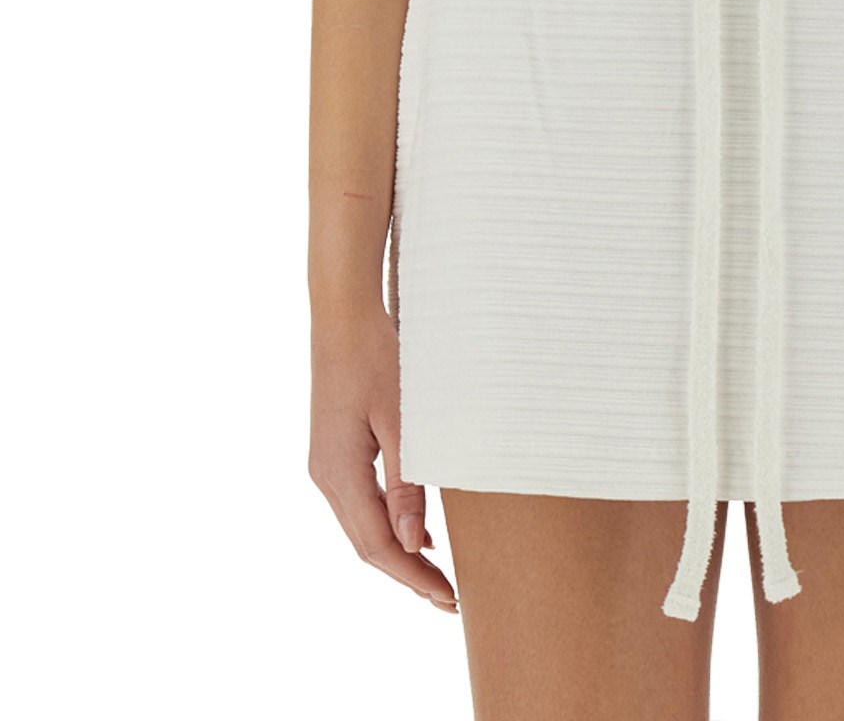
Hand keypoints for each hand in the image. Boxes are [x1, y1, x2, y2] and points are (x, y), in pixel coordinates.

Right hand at [308, 302, 457, 611]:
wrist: (344, 313)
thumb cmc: (377, 356)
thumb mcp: (402, 419)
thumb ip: (406, 482)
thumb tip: (414, 544)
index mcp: (339, 473)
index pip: (377, 545)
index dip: (412, 577)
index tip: (447, 598)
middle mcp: (326, 476)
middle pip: (366, 543)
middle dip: (407, 574)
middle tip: (449, 598)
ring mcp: (327, 464)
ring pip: (362, 525)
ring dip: (397, 551)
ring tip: (437, 574)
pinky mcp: (335, 450)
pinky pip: (360, 501)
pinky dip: (388, 523)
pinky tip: (417, 530)